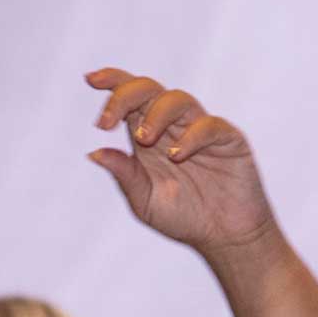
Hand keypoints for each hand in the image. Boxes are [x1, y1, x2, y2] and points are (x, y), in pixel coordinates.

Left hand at [83, 68, 278, 259]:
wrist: (224, 236)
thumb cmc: (184, 217)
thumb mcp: (145, 201)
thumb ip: (124, 176)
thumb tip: (94, 153)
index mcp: (148, 135)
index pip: (130, 97)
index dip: (112, 81)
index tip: (90, 80)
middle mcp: (173, 126)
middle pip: (149, 89)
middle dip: (124, 96)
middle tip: (106, 123)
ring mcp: (201, 129)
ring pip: (178, 99)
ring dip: (155, 115)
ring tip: (143, 140)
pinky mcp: (228, 139)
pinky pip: (208, 126)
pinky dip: (190, 137)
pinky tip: (176, 155)